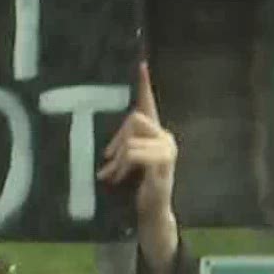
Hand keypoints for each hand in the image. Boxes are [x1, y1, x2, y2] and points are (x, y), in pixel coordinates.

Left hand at [97, 61, 178, 273]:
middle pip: (134, 118)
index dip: (144, 83)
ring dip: (119, 158)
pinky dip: (124, 164)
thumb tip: (106, 145)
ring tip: (114, 174)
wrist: (151, 210)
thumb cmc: (136, 184)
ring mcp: (167, 148)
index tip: (141, 63)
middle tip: (108, 161)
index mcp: (154, 131)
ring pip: (132, 138)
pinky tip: (120, 177)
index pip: (148, 102)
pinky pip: (136, 152)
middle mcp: (164, 135)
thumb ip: (121, 145)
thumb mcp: (125, 160)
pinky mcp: (163, 163)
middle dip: (117, 140)